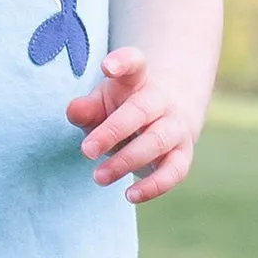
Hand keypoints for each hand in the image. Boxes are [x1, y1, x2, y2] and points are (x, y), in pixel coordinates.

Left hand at [66, 47, 198, 203]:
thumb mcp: (101, 104)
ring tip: (98, 177)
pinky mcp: (183, 154)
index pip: (134, 64)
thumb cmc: (121, 109)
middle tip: (86, 151)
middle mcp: (161, 100)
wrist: (165, 117)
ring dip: (126, 161)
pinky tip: (130, 195)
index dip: (123, 62)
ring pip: (156, 142)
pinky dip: (154, 186)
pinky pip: (174, 171)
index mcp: (137, 80)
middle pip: (141, 110)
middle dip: (112, 131)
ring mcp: (175, 126)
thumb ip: (86, 108)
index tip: (107, 67)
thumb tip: (74, 111)